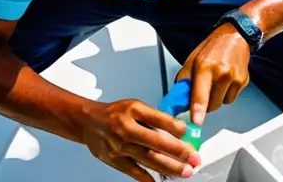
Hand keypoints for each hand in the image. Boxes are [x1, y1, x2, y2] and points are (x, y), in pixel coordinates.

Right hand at [77, 98, 200, 180]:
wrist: (88, 122)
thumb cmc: (116, 113)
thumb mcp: (135, 106)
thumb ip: (154, 118)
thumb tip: (177, 131)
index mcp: (133, 110)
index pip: (156, 118)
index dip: (173, 125)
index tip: (188, 132)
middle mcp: (125, 128)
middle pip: (154, 142)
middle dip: (177, 152)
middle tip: (194, 158)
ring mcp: (119, 146)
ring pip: (147, 159)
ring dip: (169, 167)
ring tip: (185, 172)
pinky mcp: (114, 160)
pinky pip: (134, 171)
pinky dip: (148, 178)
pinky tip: (161, 181)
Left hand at [175, 23, 251, 124]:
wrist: (236, 36)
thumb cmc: (213, 47)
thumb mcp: (193, 59)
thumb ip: (184, 80)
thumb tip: (177, 99)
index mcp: (205, 67)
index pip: (200, 94)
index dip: (198, 109)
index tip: (196, 121)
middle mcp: (221, 73)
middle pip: (211, 105)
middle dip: (205, 104)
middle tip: (204, 91)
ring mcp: (234, 78)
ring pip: (222, 103)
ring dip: (217, 99)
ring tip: (217, 81)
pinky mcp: (243, 81)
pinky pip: (231, 98)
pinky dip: (226, 94)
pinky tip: (226, 80)